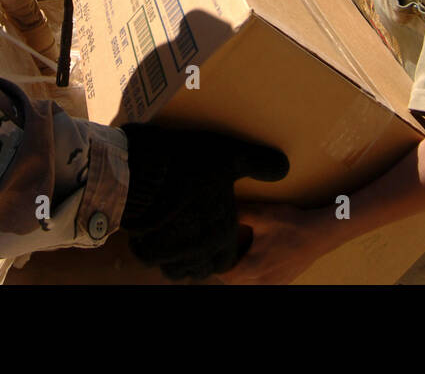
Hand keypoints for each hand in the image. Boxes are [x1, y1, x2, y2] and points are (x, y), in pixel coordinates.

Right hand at [121, 125, 288, 280]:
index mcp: (222, 234)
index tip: (219, 238)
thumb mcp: (231, 156)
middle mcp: (199, 251)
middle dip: (201, 257)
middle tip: (197, 237)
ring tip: (177, 238)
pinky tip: (155, 233)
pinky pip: (154, 259)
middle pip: (201, 267)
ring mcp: (171, 253)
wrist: (142, 172)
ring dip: (179, 257)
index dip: (224, 251)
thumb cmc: (189, 165)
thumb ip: (259, 165)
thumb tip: (282, 169)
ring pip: (178, 268)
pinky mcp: (147, 248)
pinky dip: (156, 250)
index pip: (227, 260)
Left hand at [217, 200, 330, 284]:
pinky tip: (257, 261)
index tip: (217, 249)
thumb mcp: (262, 214)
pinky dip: (254, 278)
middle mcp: (261, 281)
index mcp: (252, 267)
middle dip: (228, 269)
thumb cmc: (290, 224)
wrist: (319, 233)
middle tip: (228, 251)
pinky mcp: (282, 283)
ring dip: (241, 275)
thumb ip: (238, 212)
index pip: (223, 275)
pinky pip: (260, 286)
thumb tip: (221, 208)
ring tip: (241, 256)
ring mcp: (273, 284)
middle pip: (233, 282)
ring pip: (246, 286)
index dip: (217, 263)